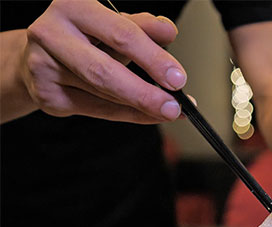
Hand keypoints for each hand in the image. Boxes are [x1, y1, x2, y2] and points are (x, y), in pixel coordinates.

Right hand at [19, 0, 185, 122]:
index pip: (120, 35)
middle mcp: (51, 33)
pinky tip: (146, 114)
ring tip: (167, 110)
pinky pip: (97, 110)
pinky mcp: (46, 94)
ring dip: (141, 107)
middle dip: (144, 93)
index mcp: (73, 7)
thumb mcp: (112, 24)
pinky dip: (127, 114)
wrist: (38, 55)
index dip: (152, 58)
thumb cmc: (82, 36)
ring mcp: (44, 66)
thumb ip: (140, 27)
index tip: (177, 78)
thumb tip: (167, 32)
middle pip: (105, 71)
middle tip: (172, 106)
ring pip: (103, 95)